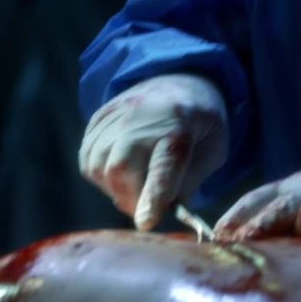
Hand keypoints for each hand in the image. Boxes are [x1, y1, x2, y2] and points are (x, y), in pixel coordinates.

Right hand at [79, 74, 228, 229]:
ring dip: (114, 189)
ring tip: (135, 187)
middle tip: (145, 208)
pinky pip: (87, 158)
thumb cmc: (202, 123)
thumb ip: (188, 184)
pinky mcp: (99, 117)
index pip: (163, 166)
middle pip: (119, 168)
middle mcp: (143, 116)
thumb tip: (160, 213)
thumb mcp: (213, 152)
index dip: (152, 197)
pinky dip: (101, 175)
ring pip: (98, 166)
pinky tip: (121, 172)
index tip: (145, 223)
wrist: (181, 78)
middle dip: (130, 199)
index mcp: (180, 124)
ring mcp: (117, 114)